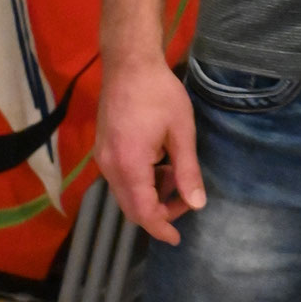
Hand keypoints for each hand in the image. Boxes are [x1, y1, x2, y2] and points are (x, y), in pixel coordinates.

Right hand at [96, 57, 205, 244]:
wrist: (129, 63)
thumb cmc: (159, 93)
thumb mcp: (181, 131)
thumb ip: (187, 170)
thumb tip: (197, 205)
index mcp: (129, 165)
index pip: (143, 212)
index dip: (161, 228)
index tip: (177, 239)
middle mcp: (110, 167)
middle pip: (131, 207)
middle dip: (159, 212)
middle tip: (185, 201)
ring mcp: (103, 158)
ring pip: (125, 193)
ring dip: (150, 195)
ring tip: (176, 176)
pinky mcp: (103, 148)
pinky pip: (120, 178)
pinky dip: (140, 181)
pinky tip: (160, 164)